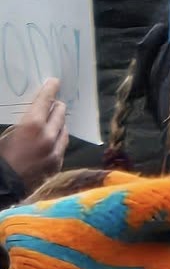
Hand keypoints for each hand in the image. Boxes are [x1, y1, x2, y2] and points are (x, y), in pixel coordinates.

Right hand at [0, 78, 66, 192]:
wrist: (1, 186)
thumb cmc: (1, 157)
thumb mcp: (8, 134)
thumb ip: (26, 122)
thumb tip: (38, 112)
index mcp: (33, 126)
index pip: (46, 100)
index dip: (51, 89)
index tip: (55, 82)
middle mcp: (48, 137)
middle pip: (60, 113)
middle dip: (55, 107)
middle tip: (51, 105)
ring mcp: (55, 152)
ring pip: (64, 130)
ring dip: (58, 124)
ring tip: (51, 123)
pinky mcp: (56, 166)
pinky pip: (62, 147)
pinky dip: (57, 142)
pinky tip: (50, 142)